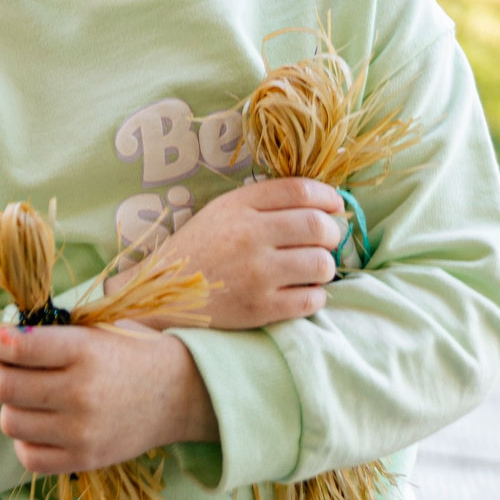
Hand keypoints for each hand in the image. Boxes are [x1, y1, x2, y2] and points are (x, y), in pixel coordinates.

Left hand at [0, 321, 218, 475]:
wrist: (180, 393)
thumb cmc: (132, 352)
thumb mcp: (97, 329)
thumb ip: (51, 333)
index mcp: (85, 351)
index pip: (18, 347)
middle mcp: (81, 393)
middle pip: (5, 387)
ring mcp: (81, 431)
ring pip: (10, 422)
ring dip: (9, 405)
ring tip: (24, 393)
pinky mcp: (84, 460)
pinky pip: (28, 456)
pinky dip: (24, 438)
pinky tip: (38, 422)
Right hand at [115, 177, 345, 328]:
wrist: (163, 295)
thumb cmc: (199, 250)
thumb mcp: (222, 211)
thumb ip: (264, 202)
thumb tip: (322, 204)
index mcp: (238, 206)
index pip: (299, 190)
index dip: (327, 196)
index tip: (335, 206)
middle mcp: (248, 237)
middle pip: (317, 226)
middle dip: (332, 233)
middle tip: (327, 240)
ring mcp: (255, 275)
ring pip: (320, 264)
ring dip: (326, 266)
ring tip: (314, 268)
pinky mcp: (259, 309)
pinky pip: (311, 300)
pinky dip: (316, 295)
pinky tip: (304, 292)